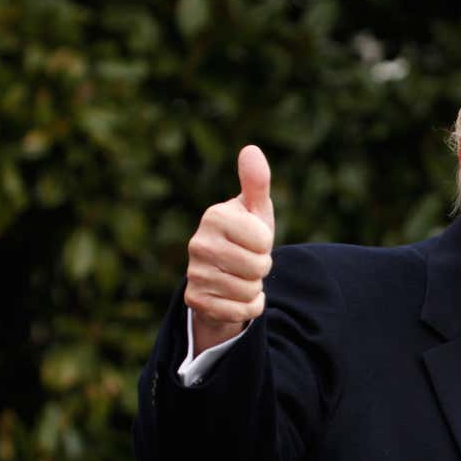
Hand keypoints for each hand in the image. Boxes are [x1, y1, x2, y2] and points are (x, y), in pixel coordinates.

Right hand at [185, 145, 273, 354]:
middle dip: (261, 269)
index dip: (266, 245)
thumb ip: (256, 182)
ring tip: (240, 278)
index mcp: (214, 216)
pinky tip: (235, 297)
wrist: (224, 275)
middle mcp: (198, 243)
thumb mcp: (255, 210)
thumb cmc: (245, 236)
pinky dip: (246, 308)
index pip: (263, 241)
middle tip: (248, 262)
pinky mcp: (194, 300)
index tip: (253, 242)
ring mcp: (193, 273)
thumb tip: (250, 149)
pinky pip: (238, 311)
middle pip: (257, 267)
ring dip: (253, 288)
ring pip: (248, 290)